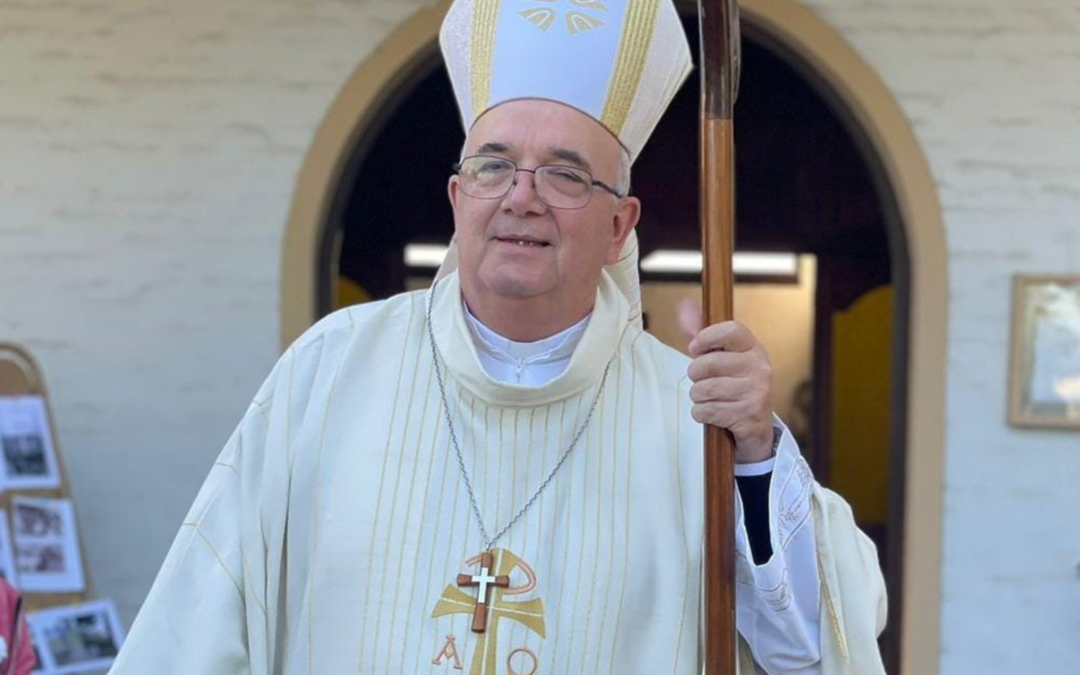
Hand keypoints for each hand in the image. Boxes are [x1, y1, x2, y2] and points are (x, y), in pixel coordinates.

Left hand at [678, 300, 775, 463]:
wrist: (755, 426)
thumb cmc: (732, 385)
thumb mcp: (720, 357)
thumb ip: (700, 332)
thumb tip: (684, 304)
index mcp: (753, 348)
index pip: (730, 329)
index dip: (706, 338)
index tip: (696, 349)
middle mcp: (759, 367)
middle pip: (707, 363)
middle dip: (695, 375)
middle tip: (704, 381)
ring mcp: (756, 392)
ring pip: (703, 389)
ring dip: (698, 397)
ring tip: (710, 398)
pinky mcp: (748, 415)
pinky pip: (706, 411)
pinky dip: (701, 414)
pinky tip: (714, 413)